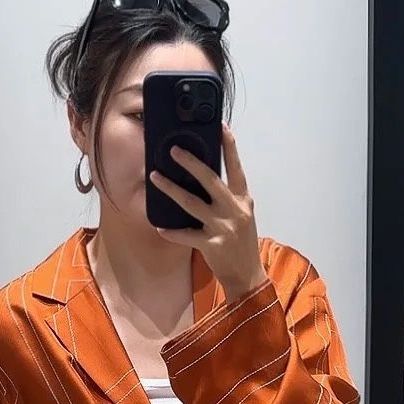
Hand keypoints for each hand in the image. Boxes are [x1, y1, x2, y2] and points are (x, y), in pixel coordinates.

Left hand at [149, 122, 267, 299]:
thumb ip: (229, 198)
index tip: (221, 127)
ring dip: (171, 189)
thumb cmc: (242, 243)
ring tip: (155, 177)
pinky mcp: (211, 244)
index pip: (236, 168)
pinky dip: (172, 232)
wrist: (248, 276)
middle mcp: (234, 210)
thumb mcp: (242, 216)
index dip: (229, 147)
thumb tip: (206, 179)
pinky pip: (186, 235)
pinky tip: (160, 227)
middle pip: (210, 180)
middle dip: (191, 163)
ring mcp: (223, 227)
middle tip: (173, 150)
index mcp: (243, 200)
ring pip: (191, 203)